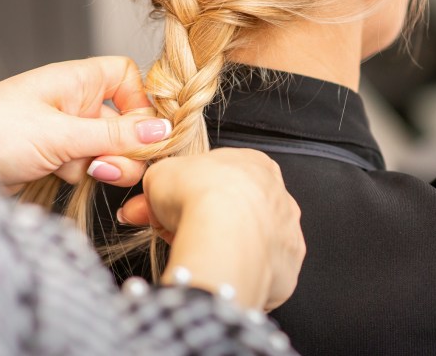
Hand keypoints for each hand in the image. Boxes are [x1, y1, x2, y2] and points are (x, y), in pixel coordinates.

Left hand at [0, 56, 171, 191]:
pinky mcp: (54, 157)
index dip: (140, 100)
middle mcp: (73, 102)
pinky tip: (60, 177)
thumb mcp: (62, 134)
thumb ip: (116, 135)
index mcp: (76, 80)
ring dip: (106, 163)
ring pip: (109, 147)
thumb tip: (162, 130)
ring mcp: (64, 131)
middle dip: (126, 145)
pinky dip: (83, 175)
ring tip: (89, 172)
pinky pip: (88, 165)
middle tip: (114, 165)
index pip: (127, 77)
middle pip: (124, 119)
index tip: (145, 129)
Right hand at [120, 148, 304, 310]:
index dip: (188, 194)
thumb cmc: (199, 196)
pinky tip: (219, 272)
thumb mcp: (161, 174)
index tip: (166, 208)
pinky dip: (239, 272)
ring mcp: (286, 232)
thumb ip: (160, 182)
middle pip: (235, 209)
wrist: (223, 235)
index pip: (219, 178)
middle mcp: (278, 195)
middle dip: (202, 221)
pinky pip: (261, 271)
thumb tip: (149, 197)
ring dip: (223, 246)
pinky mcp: (287, 268)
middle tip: (170, 233)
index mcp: (254, 163)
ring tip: (193, 254)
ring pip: (250, 240)